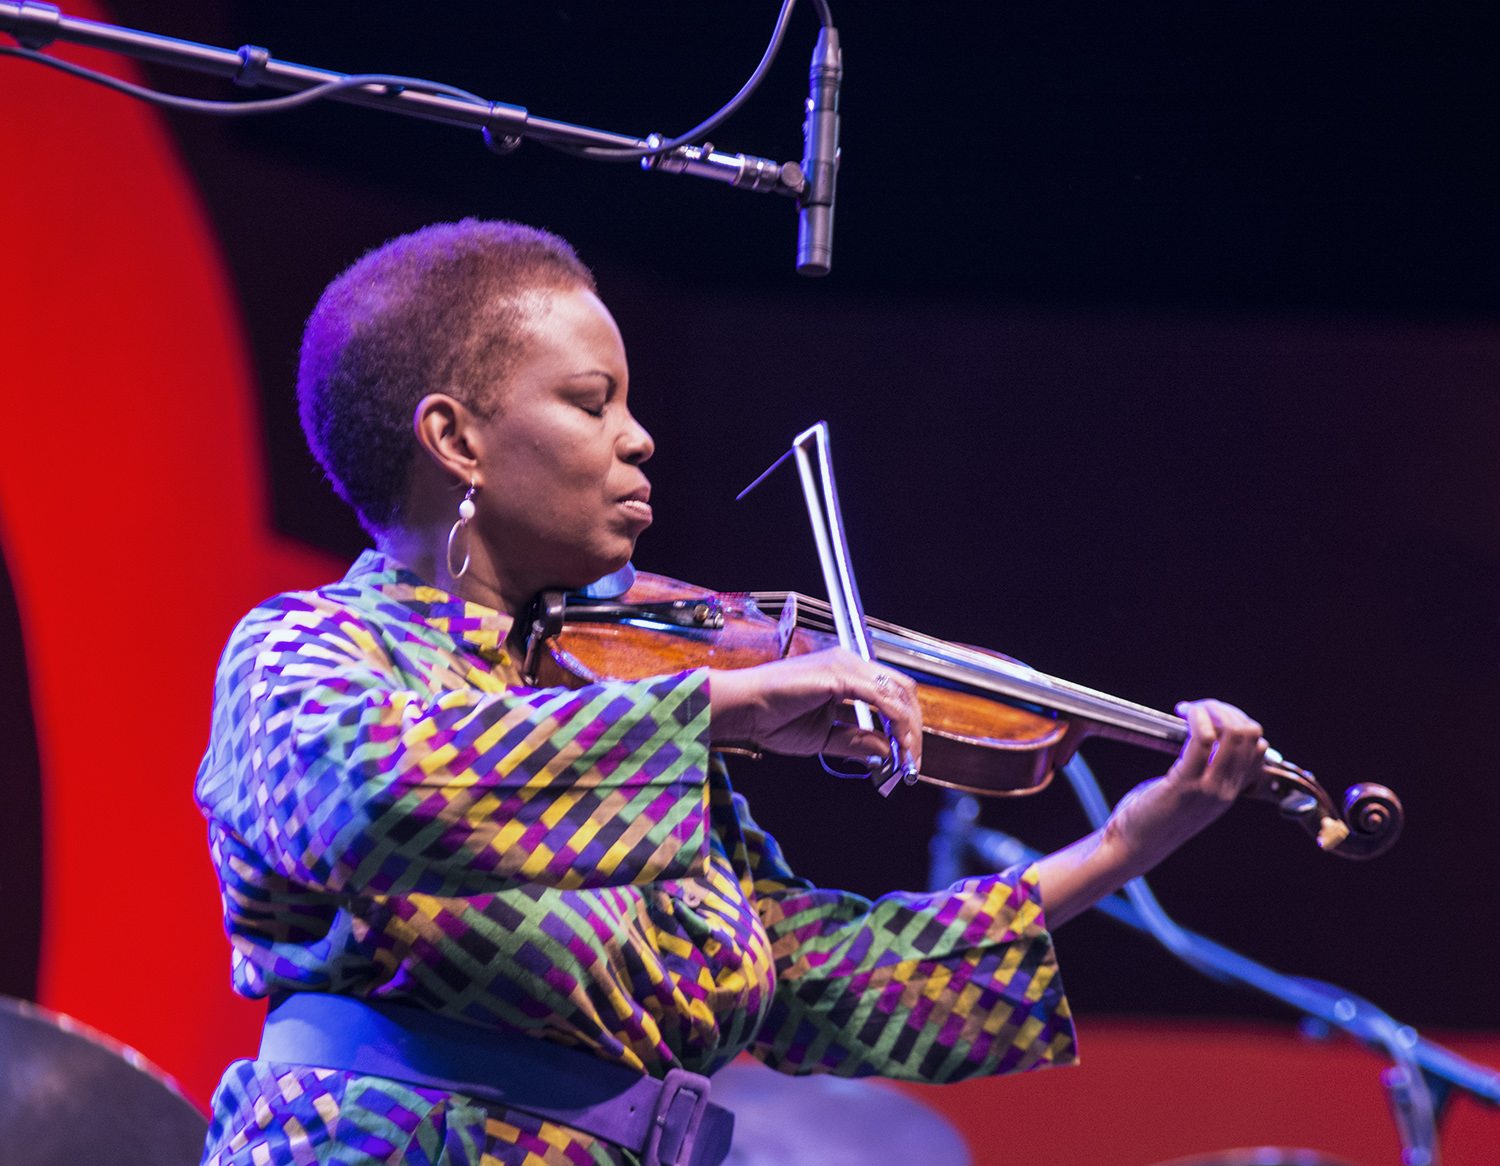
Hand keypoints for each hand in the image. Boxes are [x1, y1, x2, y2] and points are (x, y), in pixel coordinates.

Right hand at [708, 649, 922, 767]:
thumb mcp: (824, 738)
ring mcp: (845, 665)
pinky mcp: (839, 675)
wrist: (742, 710)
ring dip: (909, 729)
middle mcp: (849, 663)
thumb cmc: (770, 719)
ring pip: (898, 693)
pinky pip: (881, 699)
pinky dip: (896, 724)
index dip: (905, 724)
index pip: (891, 693)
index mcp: (845, 674)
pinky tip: (897, 746)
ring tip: (908, 760)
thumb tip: (889, 752)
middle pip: (902, 690)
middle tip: (913, 762)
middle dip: (914, 728)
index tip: (907, 756)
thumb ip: (856, 742)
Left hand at [1107, 698, 1267, 856]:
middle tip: (1200, 708)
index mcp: (1231, 792)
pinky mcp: (1185, 784)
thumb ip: (1205, 773)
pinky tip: (1182, 713)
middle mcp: (1227, 791)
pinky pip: (1202, 739)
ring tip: (1190, 709)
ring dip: (1212, 709)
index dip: (1237, 723)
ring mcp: (1209, 789)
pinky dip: (1196, 717)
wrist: (1133, 846)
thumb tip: (1206, 737)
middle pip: (1250, 735)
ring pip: (1233, 733)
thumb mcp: (1191, 795)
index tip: (1210, 716)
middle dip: (1226, 710)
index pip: (1258, 748)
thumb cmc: (1154, 816)